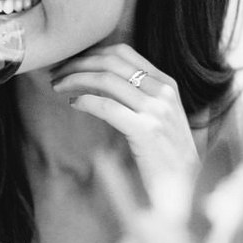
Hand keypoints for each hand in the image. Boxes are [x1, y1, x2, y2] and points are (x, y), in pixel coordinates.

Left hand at [51, 44, 199, 217]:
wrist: (184, 189)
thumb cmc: (166, 157)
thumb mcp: (159, 117)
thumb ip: (139, 96)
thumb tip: (100, 80)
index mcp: (167, 83)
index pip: (123, 52)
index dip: (91, 53)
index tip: (72, 62)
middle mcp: (163, 92)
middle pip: (111, 62)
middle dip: (78, 63)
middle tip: (57, 72)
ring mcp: (157, 110)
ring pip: (106, 80)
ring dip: (75, 79)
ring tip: (58, 86)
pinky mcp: (146, 130)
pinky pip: (107, 106)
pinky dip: (85, 101)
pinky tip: (73, 104)